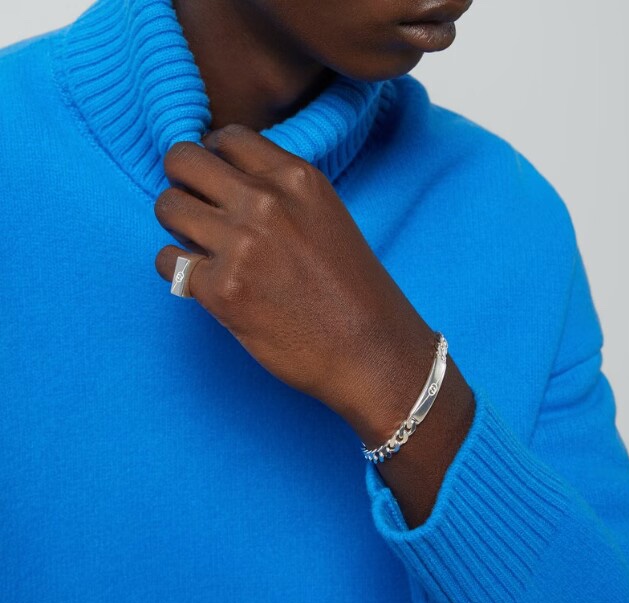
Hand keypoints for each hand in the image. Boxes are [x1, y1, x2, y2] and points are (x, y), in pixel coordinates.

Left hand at [154, 123, 440, 441]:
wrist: (370, 349)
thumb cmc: (352, 288)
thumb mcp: (325, 216)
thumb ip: (279, 192)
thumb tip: (223, 185)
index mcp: (297, 177)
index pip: (226, 136)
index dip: (212, 157)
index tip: (215, 181)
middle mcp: (265, 200)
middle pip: (183, 159)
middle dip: (182, 181)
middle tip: (195, 209)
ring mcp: (241, 244)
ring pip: (167, 206)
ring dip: (176, 225)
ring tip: (200, 247)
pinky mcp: (222, 289)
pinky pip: (167, 260)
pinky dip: (178, 270)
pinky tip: (203, 282)